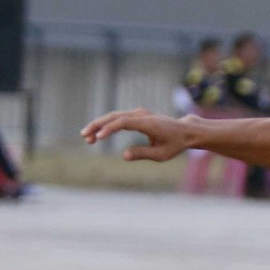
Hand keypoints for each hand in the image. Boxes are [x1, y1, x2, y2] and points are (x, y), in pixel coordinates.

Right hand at [81, 109, 199, 160]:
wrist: (185, 131)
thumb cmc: (175, 144)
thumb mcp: (162, 154)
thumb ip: (143, 153)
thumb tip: (124, 155)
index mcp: (148, 123)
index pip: (124, 122)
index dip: (110, 128)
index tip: (99, 137)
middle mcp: (142, 115)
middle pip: (115, 116)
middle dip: (98, 126)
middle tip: (85, 136)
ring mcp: (138, 113)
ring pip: (114, 116)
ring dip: (99, 125)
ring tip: (87, 137)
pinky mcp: (136, 115)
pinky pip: (118, 118)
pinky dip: (107, 125)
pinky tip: (98, 135)